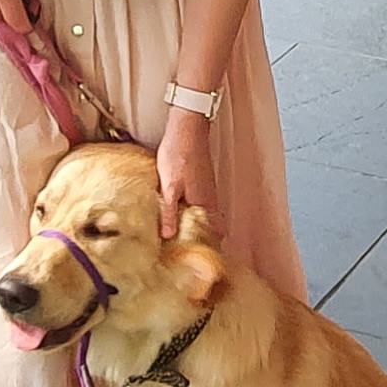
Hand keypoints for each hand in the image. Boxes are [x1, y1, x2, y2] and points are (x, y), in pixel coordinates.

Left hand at [152, 105, 218, 239]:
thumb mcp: (169, 186)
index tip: (200, 258)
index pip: (216, 233)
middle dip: (203, 239)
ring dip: (197, 225)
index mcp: (205, 203)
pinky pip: (201, 204)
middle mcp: (210, 198)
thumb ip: (169, 212)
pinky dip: (194, 213)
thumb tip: (169, 236)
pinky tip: (179, 213)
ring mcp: (208, 189)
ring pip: (206, 215)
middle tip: (187, 252)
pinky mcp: (201, 182)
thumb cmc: (178, 154)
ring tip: (180, 237)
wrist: (187, 128)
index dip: (211, 246)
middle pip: (212, 226)